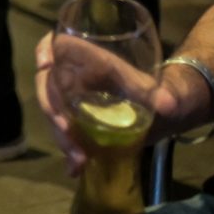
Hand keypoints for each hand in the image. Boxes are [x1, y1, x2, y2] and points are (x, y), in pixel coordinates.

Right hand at [33, 32, 186, 176]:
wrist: (163, 115)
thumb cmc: (155, 89)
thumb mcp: (158, 88)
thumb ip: (164, 93)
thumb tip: (168, 105)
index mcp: (90, 59)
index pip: (58, 44)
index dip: (45, 50)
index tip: (45, 65)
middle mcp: (76, 78)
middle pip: (50, 86)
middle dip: (54, 110)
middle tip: (67, 132)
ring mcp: (73, 102)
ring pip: (55, 114)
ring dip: (62, 137)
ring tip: (79, 160)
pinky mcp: (78, 124)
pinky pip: (65, 134)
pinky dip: (68, 151)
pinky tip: (75, 169)